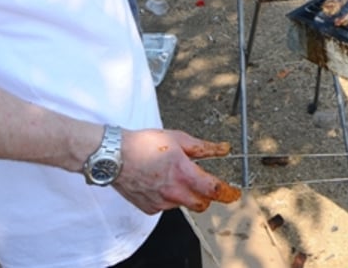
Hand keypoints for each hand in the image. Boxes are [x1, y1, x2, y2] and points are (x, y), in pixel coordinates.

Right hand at [114, 129, 238, 213]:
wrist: (114, 156)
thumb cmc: (143, 144)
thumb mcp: (178, 139)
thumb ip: (203, 148)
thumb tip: (223, 149)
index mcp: (183, 172)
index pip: (213, 190)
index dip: (227, 192)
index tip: (233, 192)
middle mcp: (173, 191)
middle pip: (201, 204)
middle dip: (207, 196)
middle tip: (205, 184)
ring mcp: (160, 202)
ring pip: (183, 204)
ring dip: (185, 194)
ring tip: (171, 175)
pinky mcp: (149, 208)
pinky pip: (166, 206)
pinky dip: (167, 196)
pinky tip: (158, 182)